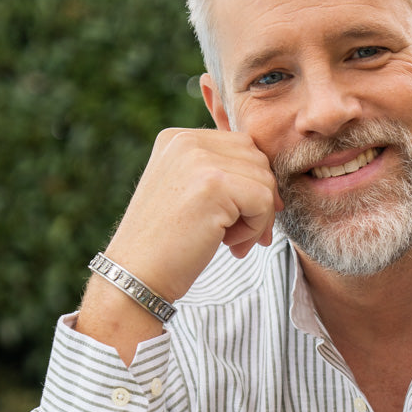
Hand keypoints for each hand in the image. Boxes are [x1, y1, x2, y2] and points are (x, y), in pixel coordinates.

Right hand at [106, 127, 282, 299]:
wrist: (137, 274)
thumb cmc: (166, 244)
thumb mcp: (188, 195)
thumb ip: (220, 176)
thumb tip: (274, 188)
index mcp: (178, 138)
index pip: (242, 147)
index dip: (250, 186)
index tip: (238, 220)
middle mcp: (187, 141)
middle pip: (258, 160)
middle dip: (259, 201)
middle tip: (239, 236)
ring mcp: (200, 159)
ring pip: (265, 181)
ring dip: (258, 218)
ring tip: (230, 241)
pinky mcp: (215, 184)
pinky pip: (264, 201)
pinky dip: (256, 228)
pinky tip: (229, 244)